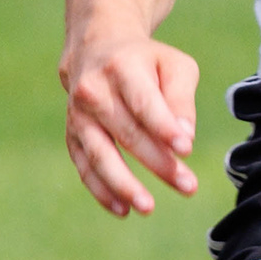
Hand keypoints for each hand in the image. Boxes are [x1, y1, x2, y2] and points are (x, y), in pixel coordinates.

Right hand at [63, 29, 200, 215]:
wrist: (95, 50)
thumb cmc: (144, 62)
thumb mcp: (173, 66)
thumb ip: (181, 99)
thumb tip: (185, 138)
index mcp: (122, 67)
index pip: (144, 102)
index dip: (164, 127)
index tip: (186, 150)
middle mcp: (93, 91)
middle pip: (127, 133)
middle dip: (158, 163)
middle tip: (188, 186)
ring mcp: (79, 115)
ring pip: (100, 155)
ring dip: (124, 184)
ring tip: (148, 207)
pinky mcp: (73, 135)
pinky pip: (84, 167)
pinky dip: (102, 190)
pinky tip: (123, 209)